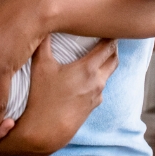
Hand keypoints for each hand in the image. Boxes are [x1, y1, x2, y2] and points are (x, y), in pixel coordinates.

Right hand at [6, 37, 118, 154]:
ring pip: (108, 74)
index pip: (108, 47)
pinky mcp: (93, 105)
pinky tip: (84, 76)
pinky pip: (100, 86)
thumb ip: (43, 44)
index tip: (106, 27)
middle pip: (114, 60)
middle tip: (105, 37)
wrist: (47, 129)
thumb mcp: (40, 66)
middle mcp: (98, 81)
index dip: (109, 35)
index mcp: (88, 69)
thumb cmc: (43, 97)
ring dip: (105, 63)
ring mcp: (97, 95)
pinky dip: (97, 77)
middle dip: (112, 48)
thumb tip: (43, 26)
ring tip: (95, 55)